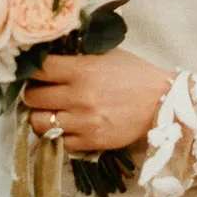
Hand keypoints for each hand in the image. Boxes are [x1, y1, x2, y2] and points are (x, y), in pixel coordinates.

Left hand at [21, 48, 175, 151]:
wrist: (163, 103)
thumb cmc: (136, 74)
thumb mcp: (108, 55)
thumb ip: (79, 58)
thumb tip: (51, 57)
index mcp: (82, 70)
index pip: (39, 69)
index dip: (32, 69)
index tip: (35, 71)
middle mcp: (78, 96)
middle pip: (33, 97)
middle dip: (33, 93)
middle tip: (41, 92)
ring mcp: (83, 121)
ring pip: (38, 122)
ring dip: (40, 116)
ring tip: (49, 112)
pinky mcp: (90, 142)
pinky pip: (58, 141)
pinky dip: (58, 134)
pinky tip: (66, 126)